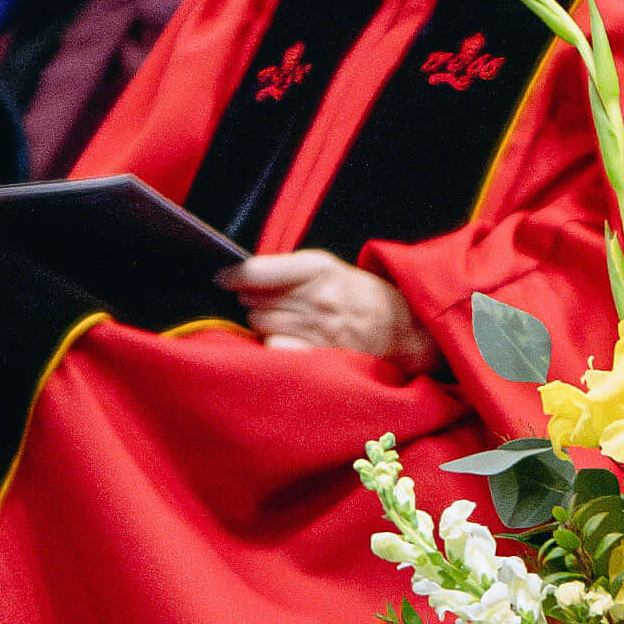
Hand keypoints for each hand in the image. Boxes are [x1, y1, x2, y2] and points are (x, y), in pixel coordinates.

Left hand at [225, 249, 433, 368]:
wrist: (403, 327)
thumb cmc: (358, 295)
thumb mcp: (329, 268)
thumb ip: (289, 270)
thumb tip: (243, 277)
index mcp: (318, 268)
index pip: (258, 271)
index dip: (232, 274)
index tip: (220, 276)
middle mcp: (317, 298)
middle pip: (254, 300)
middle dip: (249, 299)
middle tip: (259, 300)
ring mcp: (318, 329)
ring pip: (260, 323)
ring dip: (259, 320)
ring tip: (276, 318)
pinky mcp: (319, 355)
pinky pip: (273, 348)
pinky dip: (272, 343)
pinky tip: (283, 338)